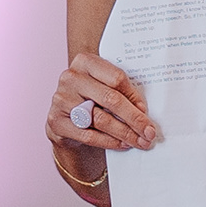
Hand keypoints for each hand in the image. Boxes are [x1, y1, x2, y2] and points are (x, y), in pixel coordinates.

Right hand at [49, 54, 152, 203]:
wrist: (65, 118)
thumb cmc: (91, 99)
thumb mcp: (105, 87)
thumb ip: (121, 92)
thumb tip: (143, 112)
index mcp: (85, 61)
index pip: (116, 78)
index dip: (135, 97)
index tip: (146, 111)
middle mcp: (70, 77)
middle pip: (111, 99)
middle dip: (134, 119)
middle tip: (149, 133)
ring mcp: (60, 99)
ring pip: (101, 119)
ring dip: (125, 133)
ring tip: (140, 141)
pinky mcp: (56, 122)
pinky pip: (88, 135)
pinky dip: (109, 142)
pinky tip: (122, 144)